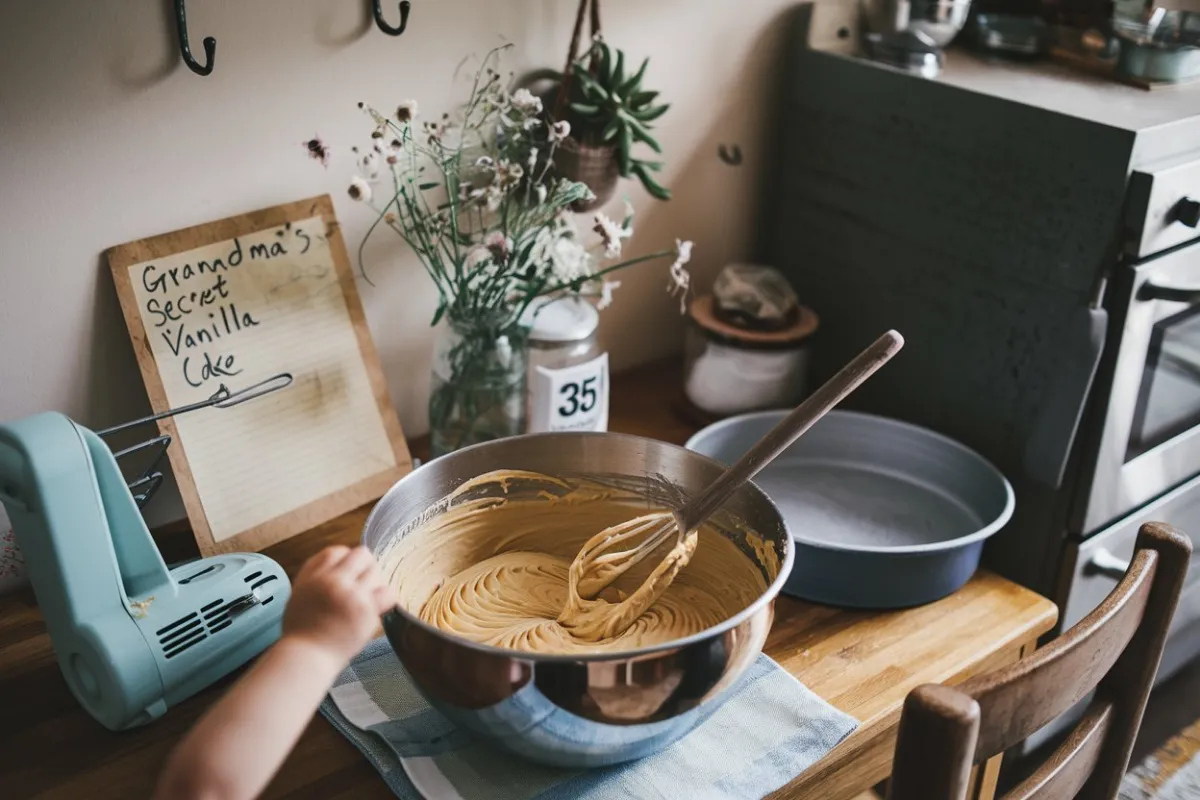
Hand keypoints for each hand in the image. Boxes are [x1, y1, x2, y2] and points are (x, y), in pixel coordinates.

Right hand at [282, 545, 393, 663]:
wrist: (307, 656)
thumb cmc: (302, 631)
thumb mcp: (298, 594)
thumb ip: (315, 576)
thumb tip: (336, 562)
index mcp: (314, 576)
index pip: (337, 551)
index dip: (345, 559)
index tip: (348, 572)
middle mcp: (333, 581)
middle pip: (361, 555)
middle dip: (365, 566)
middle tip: (363, 582)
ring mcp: (352, 595)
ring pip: (376, 571)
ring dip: (375, 581)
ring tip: (367, 596)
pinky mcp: (366, 611)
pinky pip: (388, 592)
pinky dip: (386, 596)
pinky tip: (378, 605)